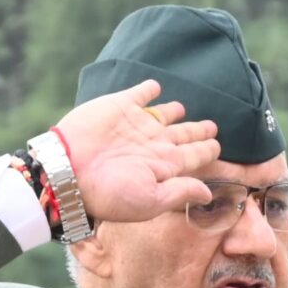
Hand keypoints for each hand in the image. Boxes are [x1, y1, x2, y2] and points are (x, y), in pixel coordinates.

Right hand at [52, 79, 219, 226]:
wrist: (69, 170)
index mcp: (163, 166)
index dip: (207, 151)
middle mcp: (152, 144)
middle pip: (182, 135)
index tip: (218, 146)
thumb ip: (180, 192)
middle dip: (198, 131)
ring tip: (184, 108)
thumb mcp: (150, 200)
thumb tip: (209, 194)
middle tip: (213, 126)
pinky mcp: (120, 106)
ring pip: (163, 114)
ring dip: (174, 110)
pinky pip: (140, 94)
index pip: (193, 156)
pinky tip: (156, 87)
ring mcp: (137, 124)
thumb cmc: (108, 193)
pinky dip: (149, 89)